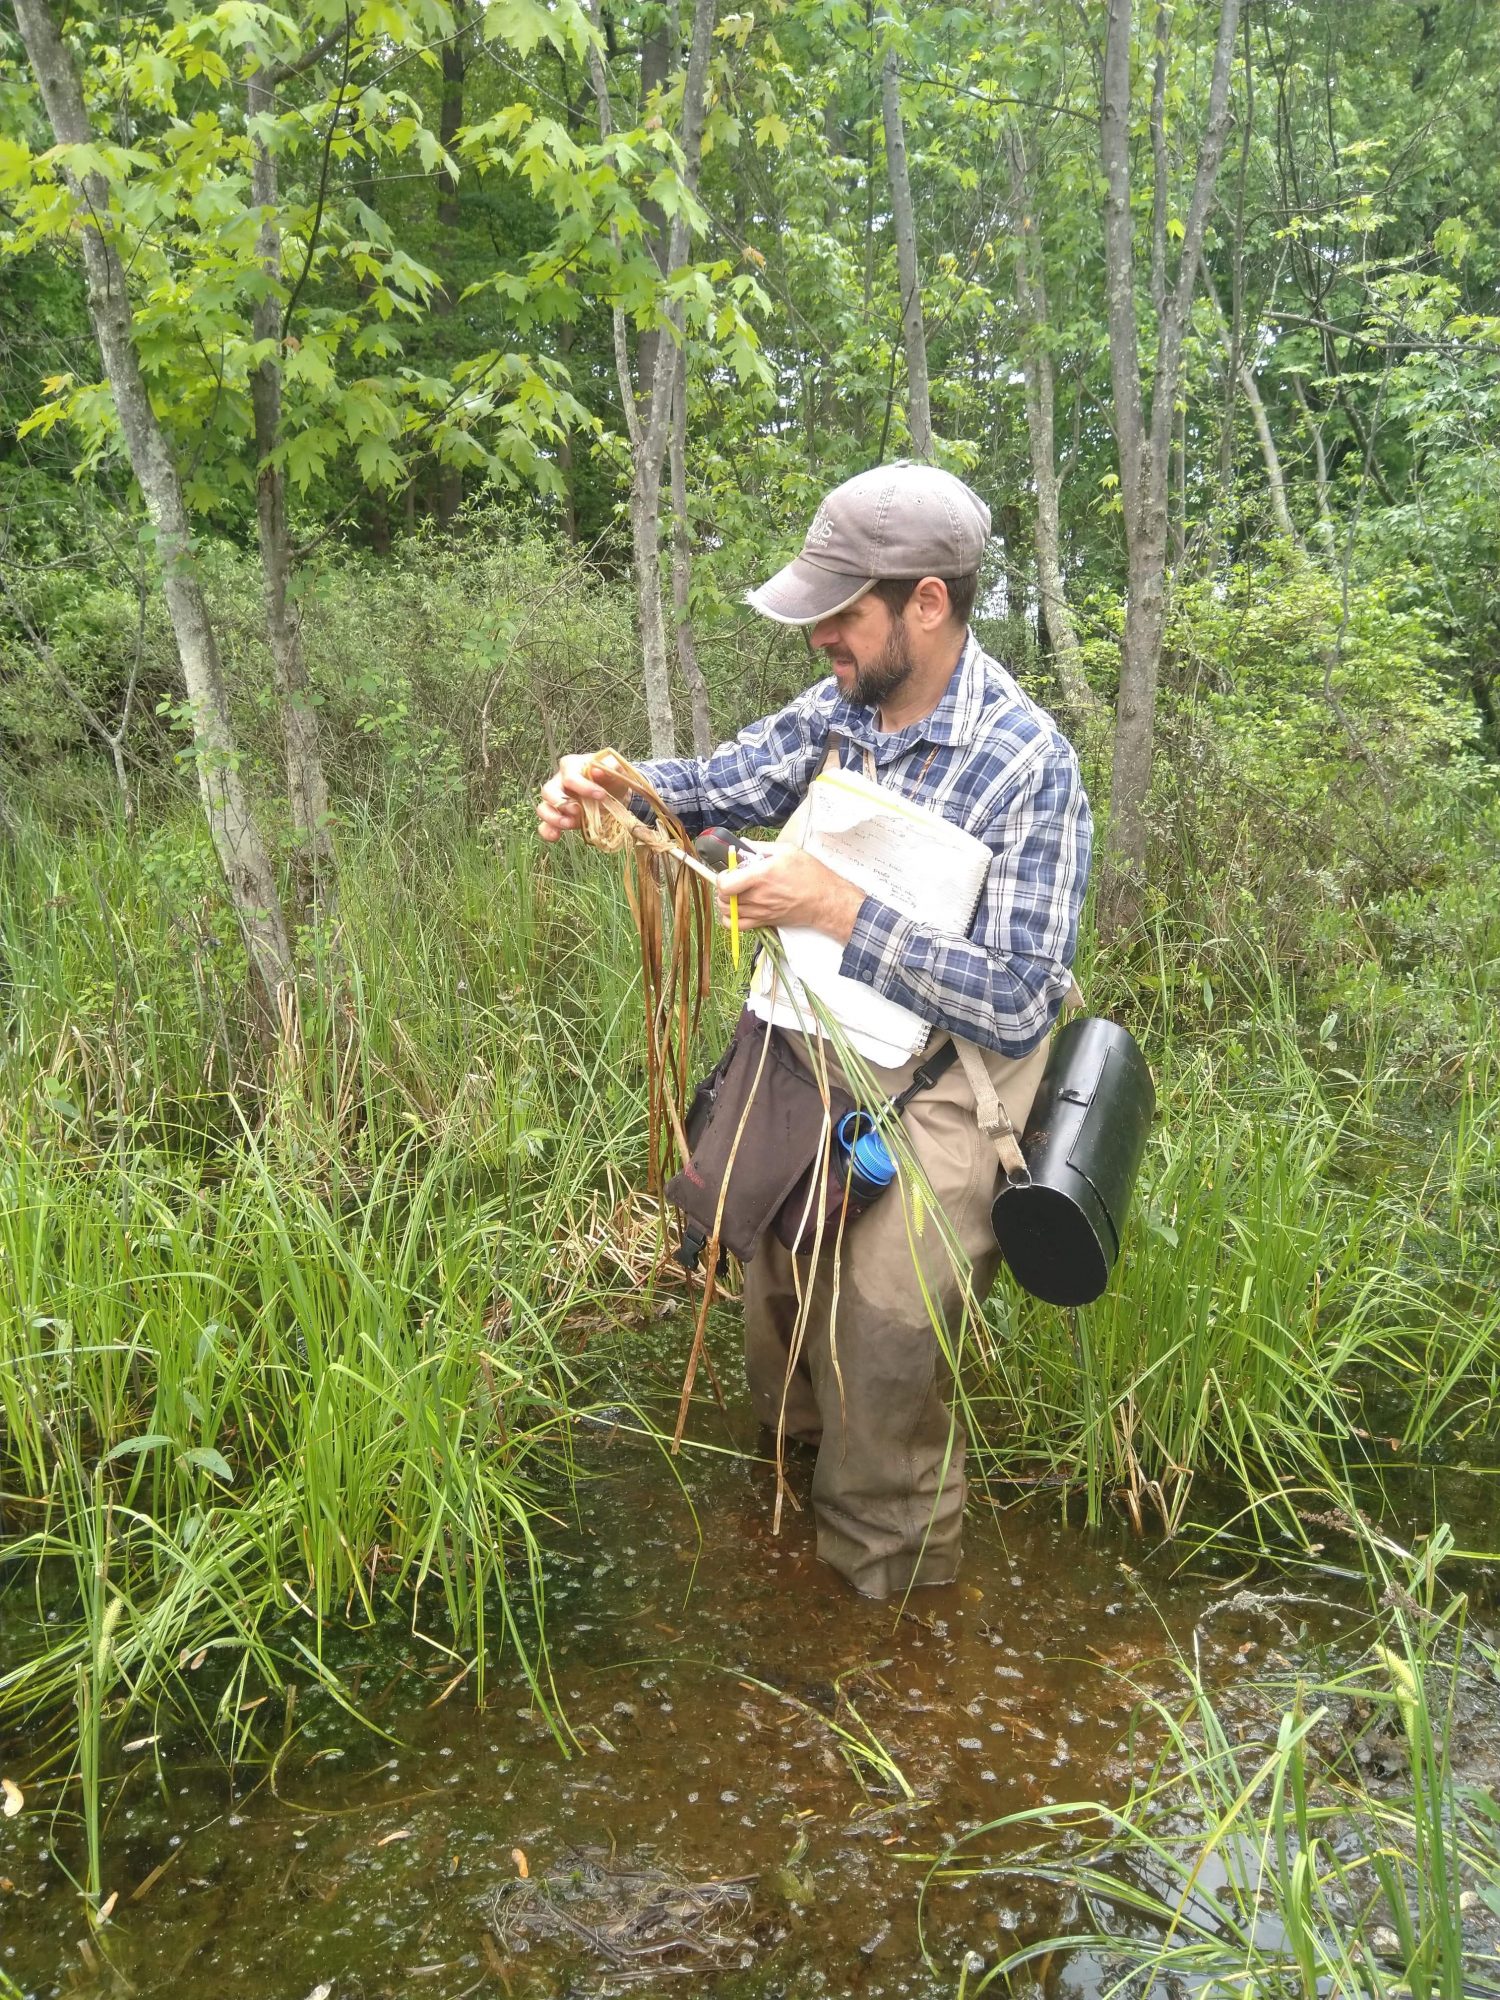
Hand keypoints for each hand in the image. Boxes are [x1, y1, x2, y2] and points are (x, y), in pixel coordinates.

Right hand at [537, 752, 629, 842]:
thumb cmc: (611, 777)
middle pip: (548, 791)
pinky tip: (556, 836)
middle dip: (562, 803)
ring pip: (543, 808)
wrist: (614, 793)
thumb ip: (610, 766)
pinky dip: (548, 831)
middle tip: (578, 811)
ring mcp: (556, 801)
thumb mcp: (615, 769)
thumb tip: (597, 770)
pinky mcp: (558, 817)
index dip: (583, 786)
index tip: (601, 795)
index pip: (570, 776)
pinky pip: (545, 825)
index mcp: (571, 766)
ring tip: (569, 824)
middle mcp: (559, 782)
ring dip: (554, 818)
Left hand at [714, 848, 864, 943]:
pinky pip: (735, 926)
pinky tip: (738, 908)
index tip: (730, 871)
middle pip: (722, 897)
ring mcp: (759, 911)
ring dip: (726, 901)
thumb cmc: (810, 875)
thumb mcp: (787, 851)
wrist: (824, 900)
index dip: (722, 876)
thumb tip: (742, 845)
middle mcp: (757, 896)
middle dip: (723, 887)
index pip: (725, 883)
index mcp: (761, 876)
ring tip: (735, 893)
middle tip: (733, 880)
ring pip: (726, 911)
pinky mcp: (763, 922)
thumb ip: (760, 847)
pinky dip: (731, 918)